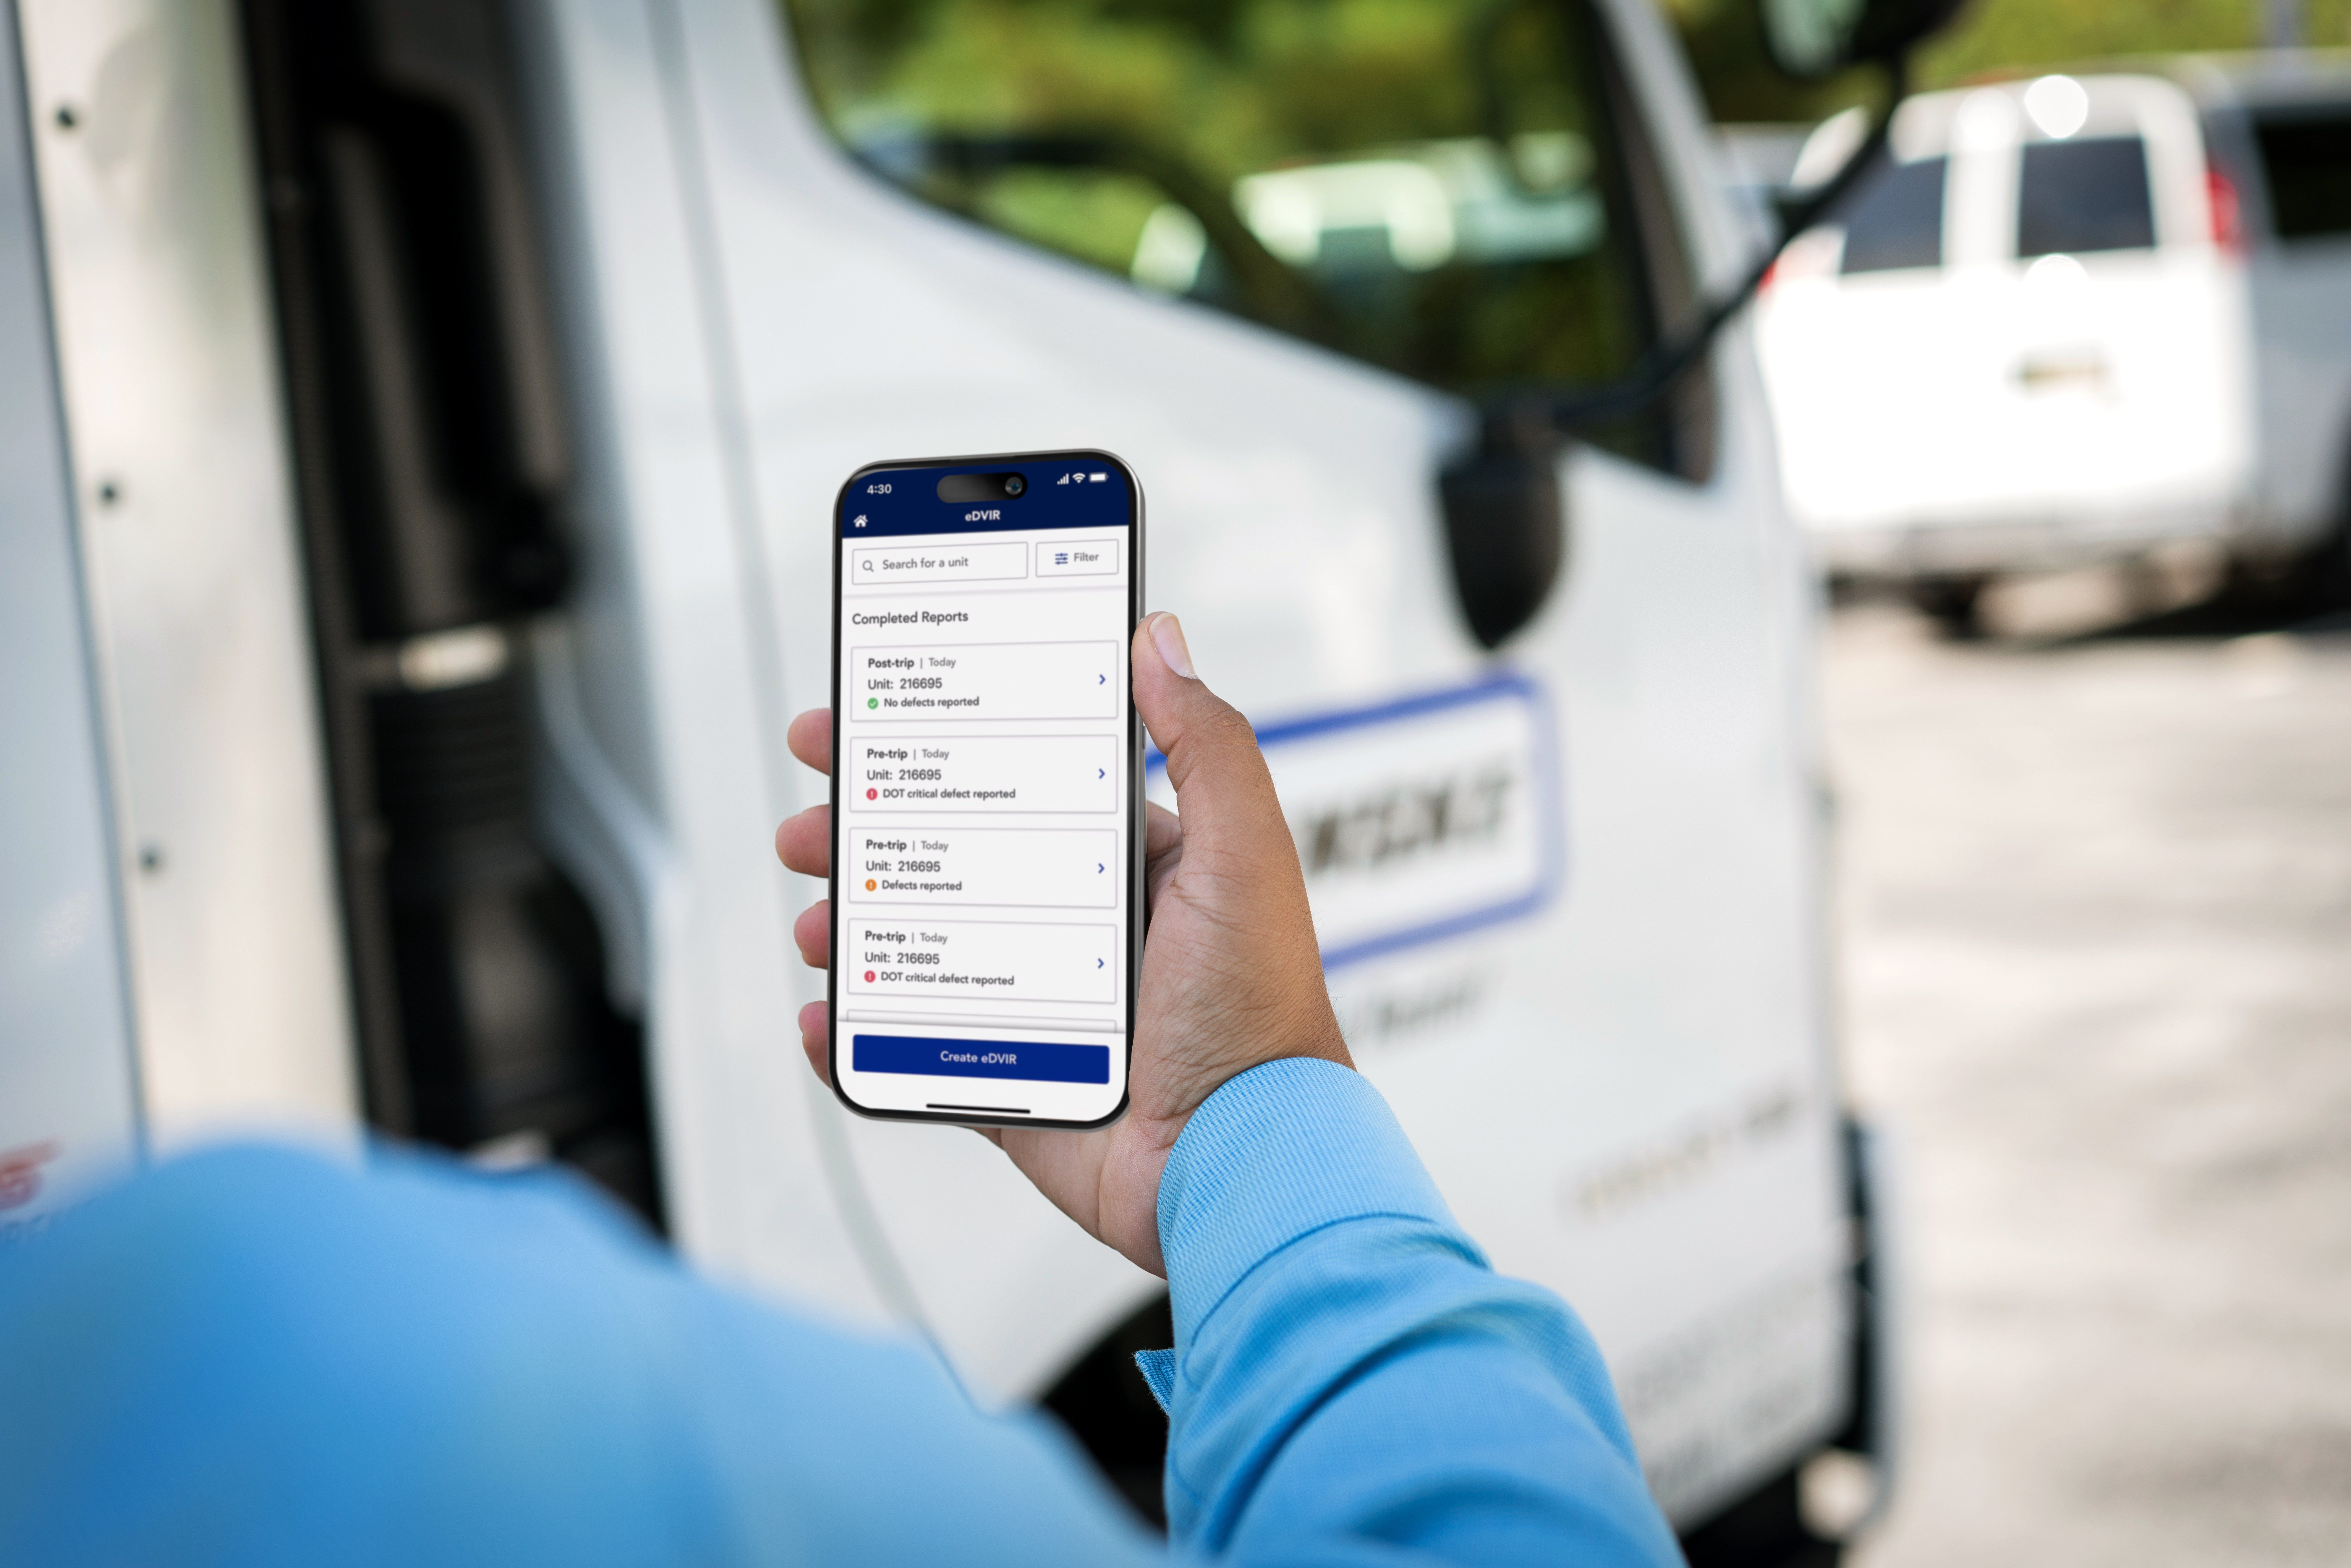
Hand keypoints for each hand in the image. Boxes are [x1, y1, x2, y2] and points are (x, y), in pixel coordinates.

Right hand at [774, 612, 1350, 1275]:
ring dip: (853, 929)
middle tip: (811, 823)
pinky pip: (911, 1053)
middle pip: (949, 863)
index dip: (941, 751)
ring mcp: (1036, 1007)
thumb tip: (1158, 638)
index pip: (1017, 788)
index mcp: (1131, 869)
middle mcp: (1078, 931)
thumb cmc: (1260, 1013)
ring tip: (820, 920)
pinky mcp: (1009, 1081)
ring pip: (918, 951)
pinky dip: (855, 1038)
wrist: (1244, 1161)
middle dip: (869, 835)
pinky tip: (823, 1018)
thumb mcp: (1246, 856)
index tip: (869, 722)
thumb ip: (1207, 746)